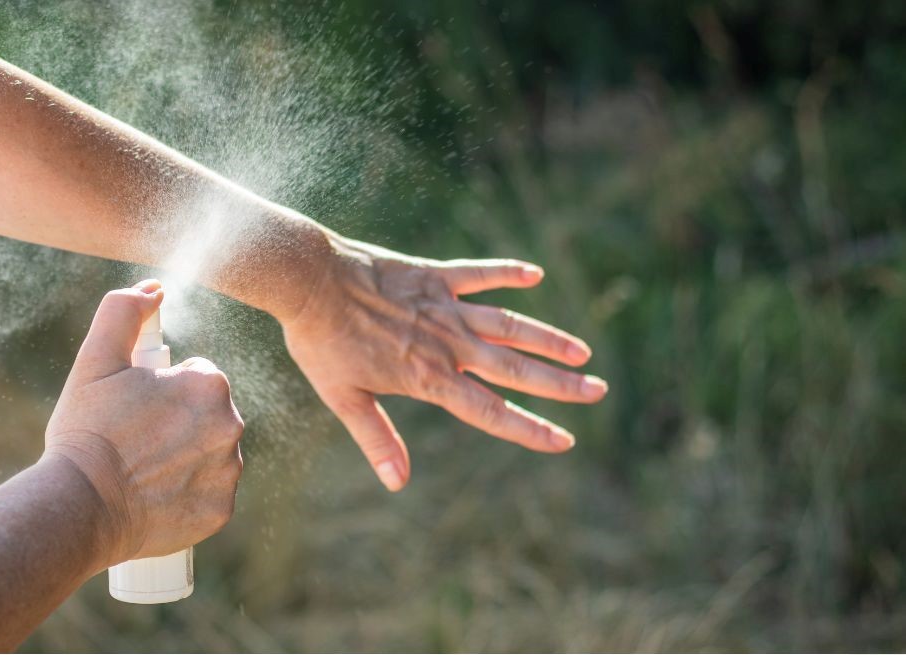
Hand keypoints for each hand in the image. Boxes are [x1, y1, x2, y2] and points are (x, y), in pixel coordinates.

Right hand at [43, 280, 243, 566]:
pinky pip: (209, 495)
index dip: (162, 390)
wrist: (82, 505)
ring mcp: (228, 472)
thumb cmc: (87, 429)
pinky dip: (188, 495)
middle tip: (135, 439)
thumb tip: (153, 289)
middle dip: (177, 422)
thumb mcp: (96, 359)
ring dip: (186, 457)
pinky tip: (155, 496)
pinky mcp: (220, 511)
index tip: (134, 408)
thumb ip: (124, 311)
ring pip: (211, 454)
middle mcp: (231, 426)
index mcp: (209, 384)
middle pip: (207, 416)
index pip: (195, 377)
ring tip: (143, 469)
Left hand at [283, 236, 606, 491]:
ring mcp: (444, 306)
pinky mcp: (434, 275)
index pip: (491, 410)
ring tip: (582, 351)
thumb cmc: (321, 341)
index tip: (565, 439)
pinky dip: (507, 273)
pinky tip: (535, 274)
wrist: (308, 279)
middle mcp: (447, 343)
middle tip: (598, 391)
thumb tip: (397, 483)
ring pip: (509, 324)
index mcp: (428, 377)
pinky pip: (479, 274)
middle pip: (515, 368)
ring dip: (548, 337)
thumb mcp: (343, 397)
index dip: (530, 428)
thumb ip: (376, 438)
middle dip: (560, 384)